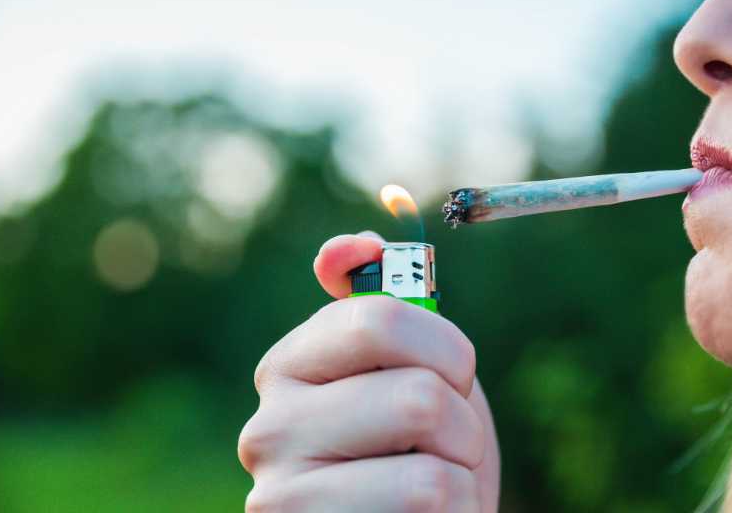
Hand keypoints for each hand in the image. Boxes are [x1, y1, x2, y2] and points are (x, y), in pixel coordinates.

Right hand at [238, 233, 500, 511]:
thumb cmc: (418, 445)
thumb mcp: (411, 365)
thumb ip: (382, 300)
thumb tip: (349, 245)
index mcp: (290, 365)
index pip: (380, 319)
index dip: (448, 349)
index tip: (451, 373)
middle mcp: (267, 430)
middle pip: (420, 400)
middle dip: (464, 426)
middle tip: (445, 445)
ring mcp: (283, 500)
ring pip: (432, 475)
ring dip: (461, 480)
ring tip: (433, 492)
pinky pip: (433, 510)